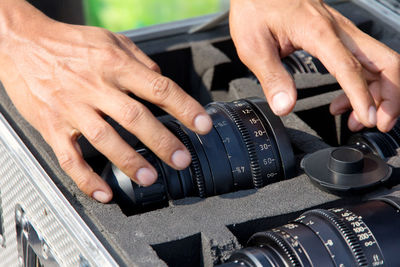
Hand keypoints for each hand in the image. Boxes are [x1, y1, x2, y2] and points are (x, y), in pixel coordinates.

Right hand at [0, 0, 211, 201]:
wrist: (22, 44)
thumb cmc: (69, 43)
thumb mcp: (111, 40)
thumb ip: (140, 61)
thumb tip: (161, 81)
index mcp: (114, 65)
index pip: (158, 88)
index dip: (185, 108)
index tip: (202, 124)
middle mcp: (94, 87)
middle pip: (135, 117)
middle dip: (163, 141)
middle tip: (182, 159)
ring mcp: (72, 108)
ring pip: (104, 140)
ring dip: (130, 162)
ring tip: (150, 177)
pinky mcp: (52, 126)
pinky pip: (70, 158)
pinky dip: (86, 179)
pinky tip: (104, 192)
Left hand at [230, 0, 399, 131]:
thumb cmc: (257, 7)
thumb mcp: (254, 45)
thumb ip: (272, 77)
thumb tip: (284, 106)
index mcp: (318, 32)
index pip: (350, 68)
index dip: (362, 97)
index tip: (368, 119)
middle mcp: (338, 30)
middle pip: (385, 60)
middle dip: (392, 95)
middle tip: (380, 123)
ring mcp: (342, 33)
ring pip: (379, 62)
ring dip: (379, 94)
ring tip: (359, 119)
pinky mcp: (338, 36)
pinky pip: (363, 62)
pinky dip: (362, 86)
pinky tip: (342, 103)